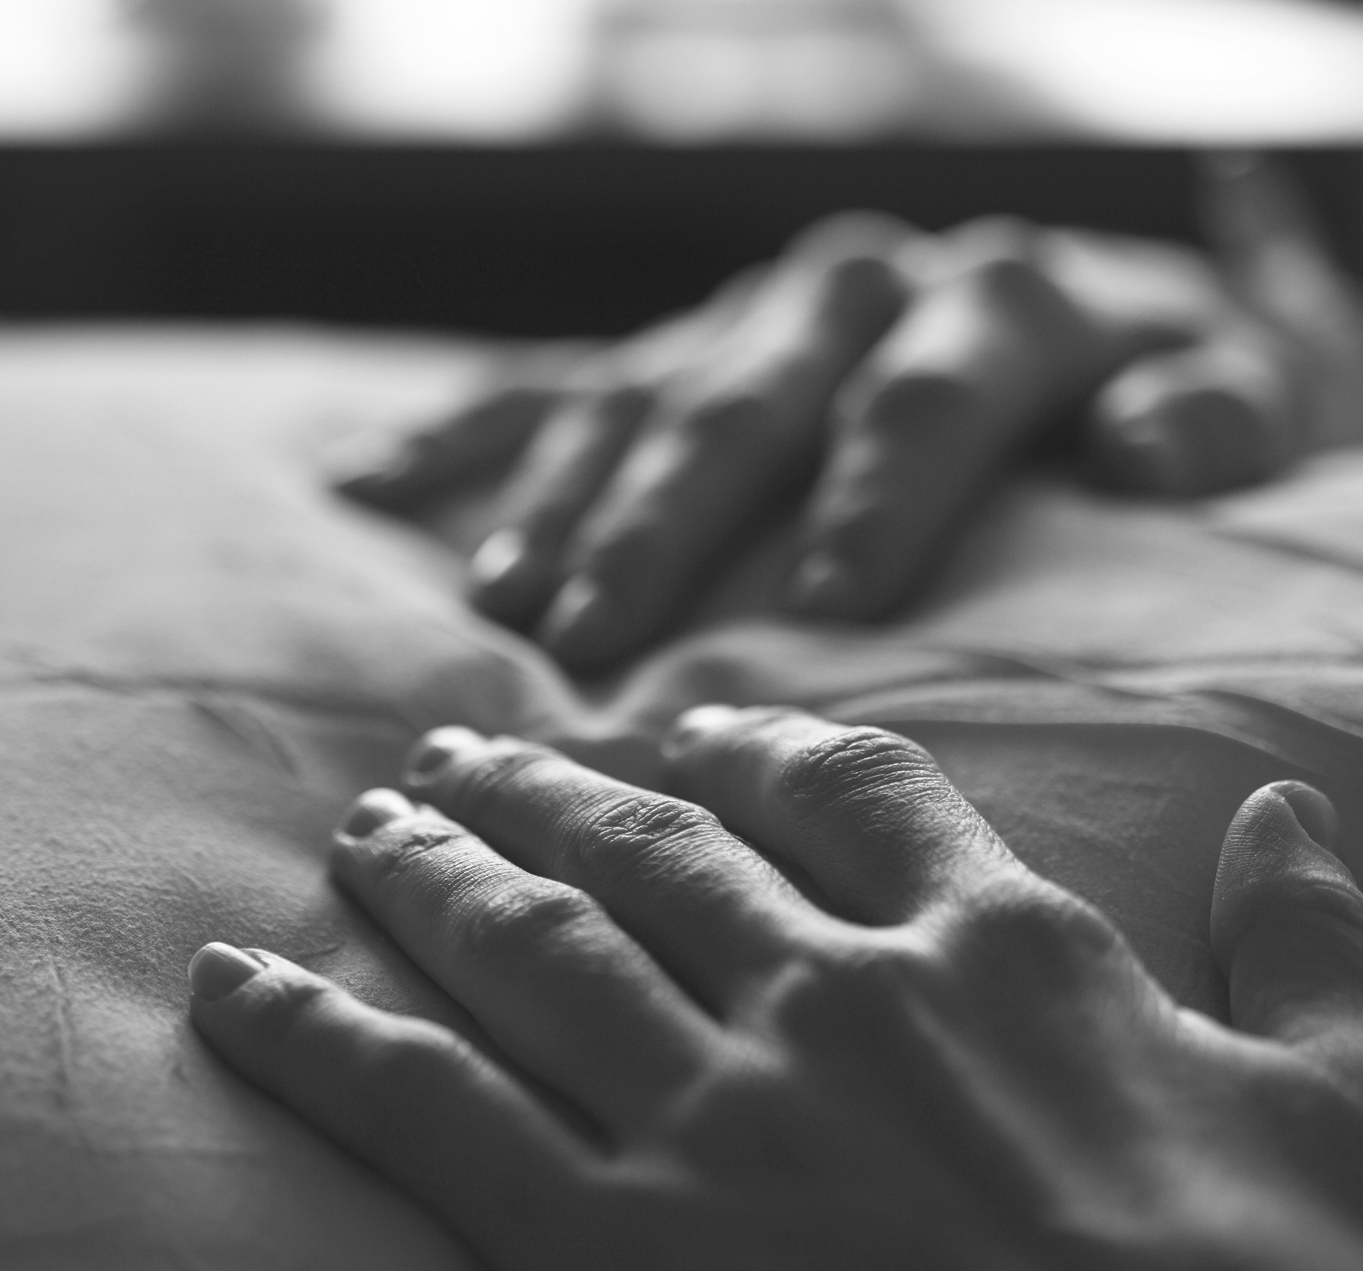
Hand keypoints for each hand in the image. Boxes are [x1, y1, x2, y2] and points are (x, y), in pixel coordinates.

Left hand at [190, 707, 1362, 1270]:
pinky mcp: (617, 1253)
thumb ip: (1315, 937)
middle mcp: (835, 993)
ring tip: (366, 822)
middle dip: (534, 790)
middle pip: (642, 845)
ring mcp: (718, 1115)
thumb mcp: (1350, 1097)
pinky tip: (236, 980)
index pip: (839, 786)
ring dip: (430, 869)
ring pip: (526, 938)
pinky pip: (425, 1106)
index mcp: (995, 943)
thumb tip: (1289, 814)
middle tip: (453, 753)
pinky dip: (317, 1032)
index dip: (745, 744)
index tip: (679, 730)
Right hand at [337, 156, 1362, 670]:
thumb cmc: (1154, 404)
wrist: (1088, 333)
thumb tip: (1157, 438)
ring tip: (509, 604)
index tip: (833, 607)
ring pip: (639, 400)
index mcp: (999, 302)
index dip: (881, 493)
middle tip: (602, 635)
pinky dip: (464, 431)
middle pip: (748, 399)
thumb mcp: (1247, 402)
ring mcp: (748, 320)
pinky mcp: (675, 349)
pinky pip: (556, 379)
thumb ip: (1222, 414)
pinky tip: (366, 481)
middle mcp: (860, 291)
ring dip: (566, 503)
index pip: (926, 392)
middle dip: (675, 523)